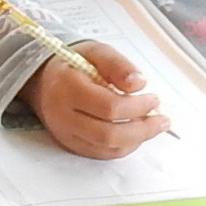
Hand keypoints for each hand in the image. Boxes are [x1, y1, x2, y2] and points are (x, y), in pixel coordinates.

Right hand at [21, 41, 167, 158]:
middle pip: (108, 134)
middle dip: (142, 129)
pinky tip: (135, 133)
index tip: (153, 98)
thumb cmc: (73, 65)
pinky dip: (123, 146)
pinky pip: (102, 154)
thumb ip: (118, 64)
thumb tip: (139, 83)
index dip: (137, 106)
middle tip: (161, 119)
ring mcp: (65, 134)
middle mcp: (62, 116)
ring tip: (152, 125)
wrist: (44, 81)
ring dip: (136, 139)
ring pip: (107, 148)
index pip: (108, 107)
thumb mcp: (96, 52)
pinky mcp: (70, 145)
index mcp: (67, 88)